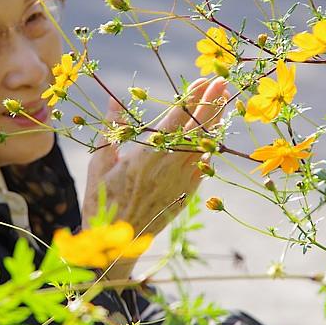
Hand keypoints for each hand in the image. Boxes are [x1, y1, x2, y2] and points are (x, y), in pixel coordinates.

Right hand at [82, 77, 228, 236]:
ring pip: (203, 144)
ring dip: (215, 121)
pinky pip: (203, 164)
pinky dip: (210, 146)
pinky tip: (216, 132)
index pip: (175, 120)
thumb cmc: (102, 201)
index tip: (203, 81)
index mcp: (145, 156)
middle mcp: (168, 167)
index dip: (192, 99)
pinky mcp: (186, 193)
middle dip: (211, 103)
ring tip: (226, 100)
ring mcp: (180, 181)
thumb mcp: (100, 163)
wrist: (116, 243)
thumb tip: (113, 100)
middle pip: (196, 129)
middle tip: (223, 81)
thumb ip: (112, 130)